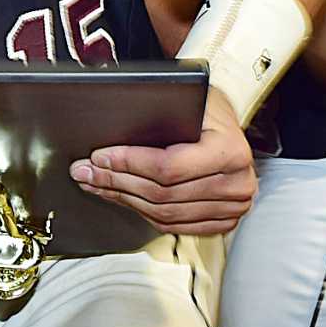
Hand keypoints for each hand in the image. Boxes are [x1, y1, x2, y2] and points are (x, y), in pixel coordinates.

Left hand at [70, 86, 257, 233]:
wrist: (230, 127)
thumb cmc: (209, 110)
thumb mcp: (187, 101)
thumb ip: (155, 116)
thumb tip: (109, 134)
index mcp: (230, 151)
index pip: (169, 167)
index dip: (128, 164)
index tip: (101, 157)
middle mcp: (236, 182)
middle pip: (162, 194)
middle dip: (117, 182)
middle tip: (88, 172)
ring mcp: (232, 206)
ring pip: (165, 214)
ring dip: (125, 199)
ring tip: (98, 185)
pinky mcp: (222, 220)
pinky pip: (174, 225)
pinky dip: (143, 213)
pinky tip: (123, 198)